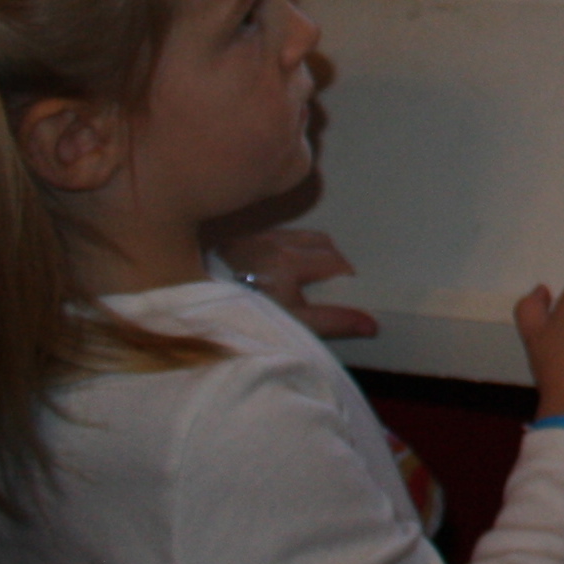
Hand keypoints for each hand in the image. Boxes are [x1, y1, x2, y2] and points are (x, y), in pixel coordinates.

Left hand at [217, 227, 378, 339]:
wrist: (191, 316)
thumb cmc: (247, 319)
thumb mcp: (293, 325)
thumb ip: (333, 321)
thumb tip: (372, 323)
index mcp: (289, 261)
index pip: (336, 262)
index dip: (345, 280)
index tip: (342, 298)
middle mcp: (274, 243)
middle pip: (322, 243)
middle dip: (331, 263)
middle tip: (325, 289)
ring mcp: (255, 240)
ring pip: (299, 237)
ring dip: (309, 253)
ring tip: (302, 279)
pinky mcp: (238, 242)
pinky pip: (275, 238)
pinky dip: (285, 250)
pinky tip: (276, 272)